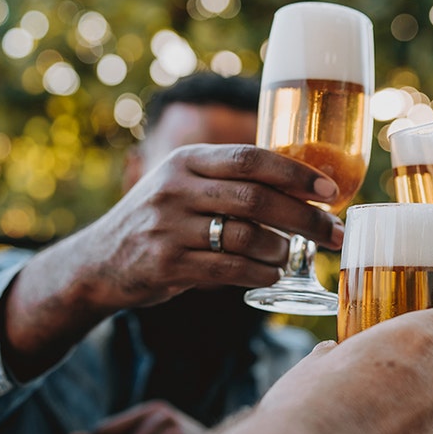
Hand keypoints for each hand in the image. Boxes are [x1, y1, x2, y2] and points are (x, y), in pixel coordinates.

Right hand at [79, 143, 344, 309]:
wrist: (98, 262)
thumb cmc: (160, 222)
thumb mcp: (184, 185)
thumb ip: (230, 181)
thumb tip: (304, 191)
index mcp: (187, 160)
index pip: (252, 158)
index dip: (297, 174)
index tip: (332, 192)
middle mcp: (176, 188)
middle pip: (257, 199)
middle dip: (305, 218)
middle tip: (334, 235)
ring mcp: (168, 226)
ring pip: (246, 236)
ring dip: (281, 249)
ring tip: (292, 255)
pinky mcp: (165, 264)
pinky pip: (229, 270)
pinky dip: (260, 274)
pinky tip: (273, 275)